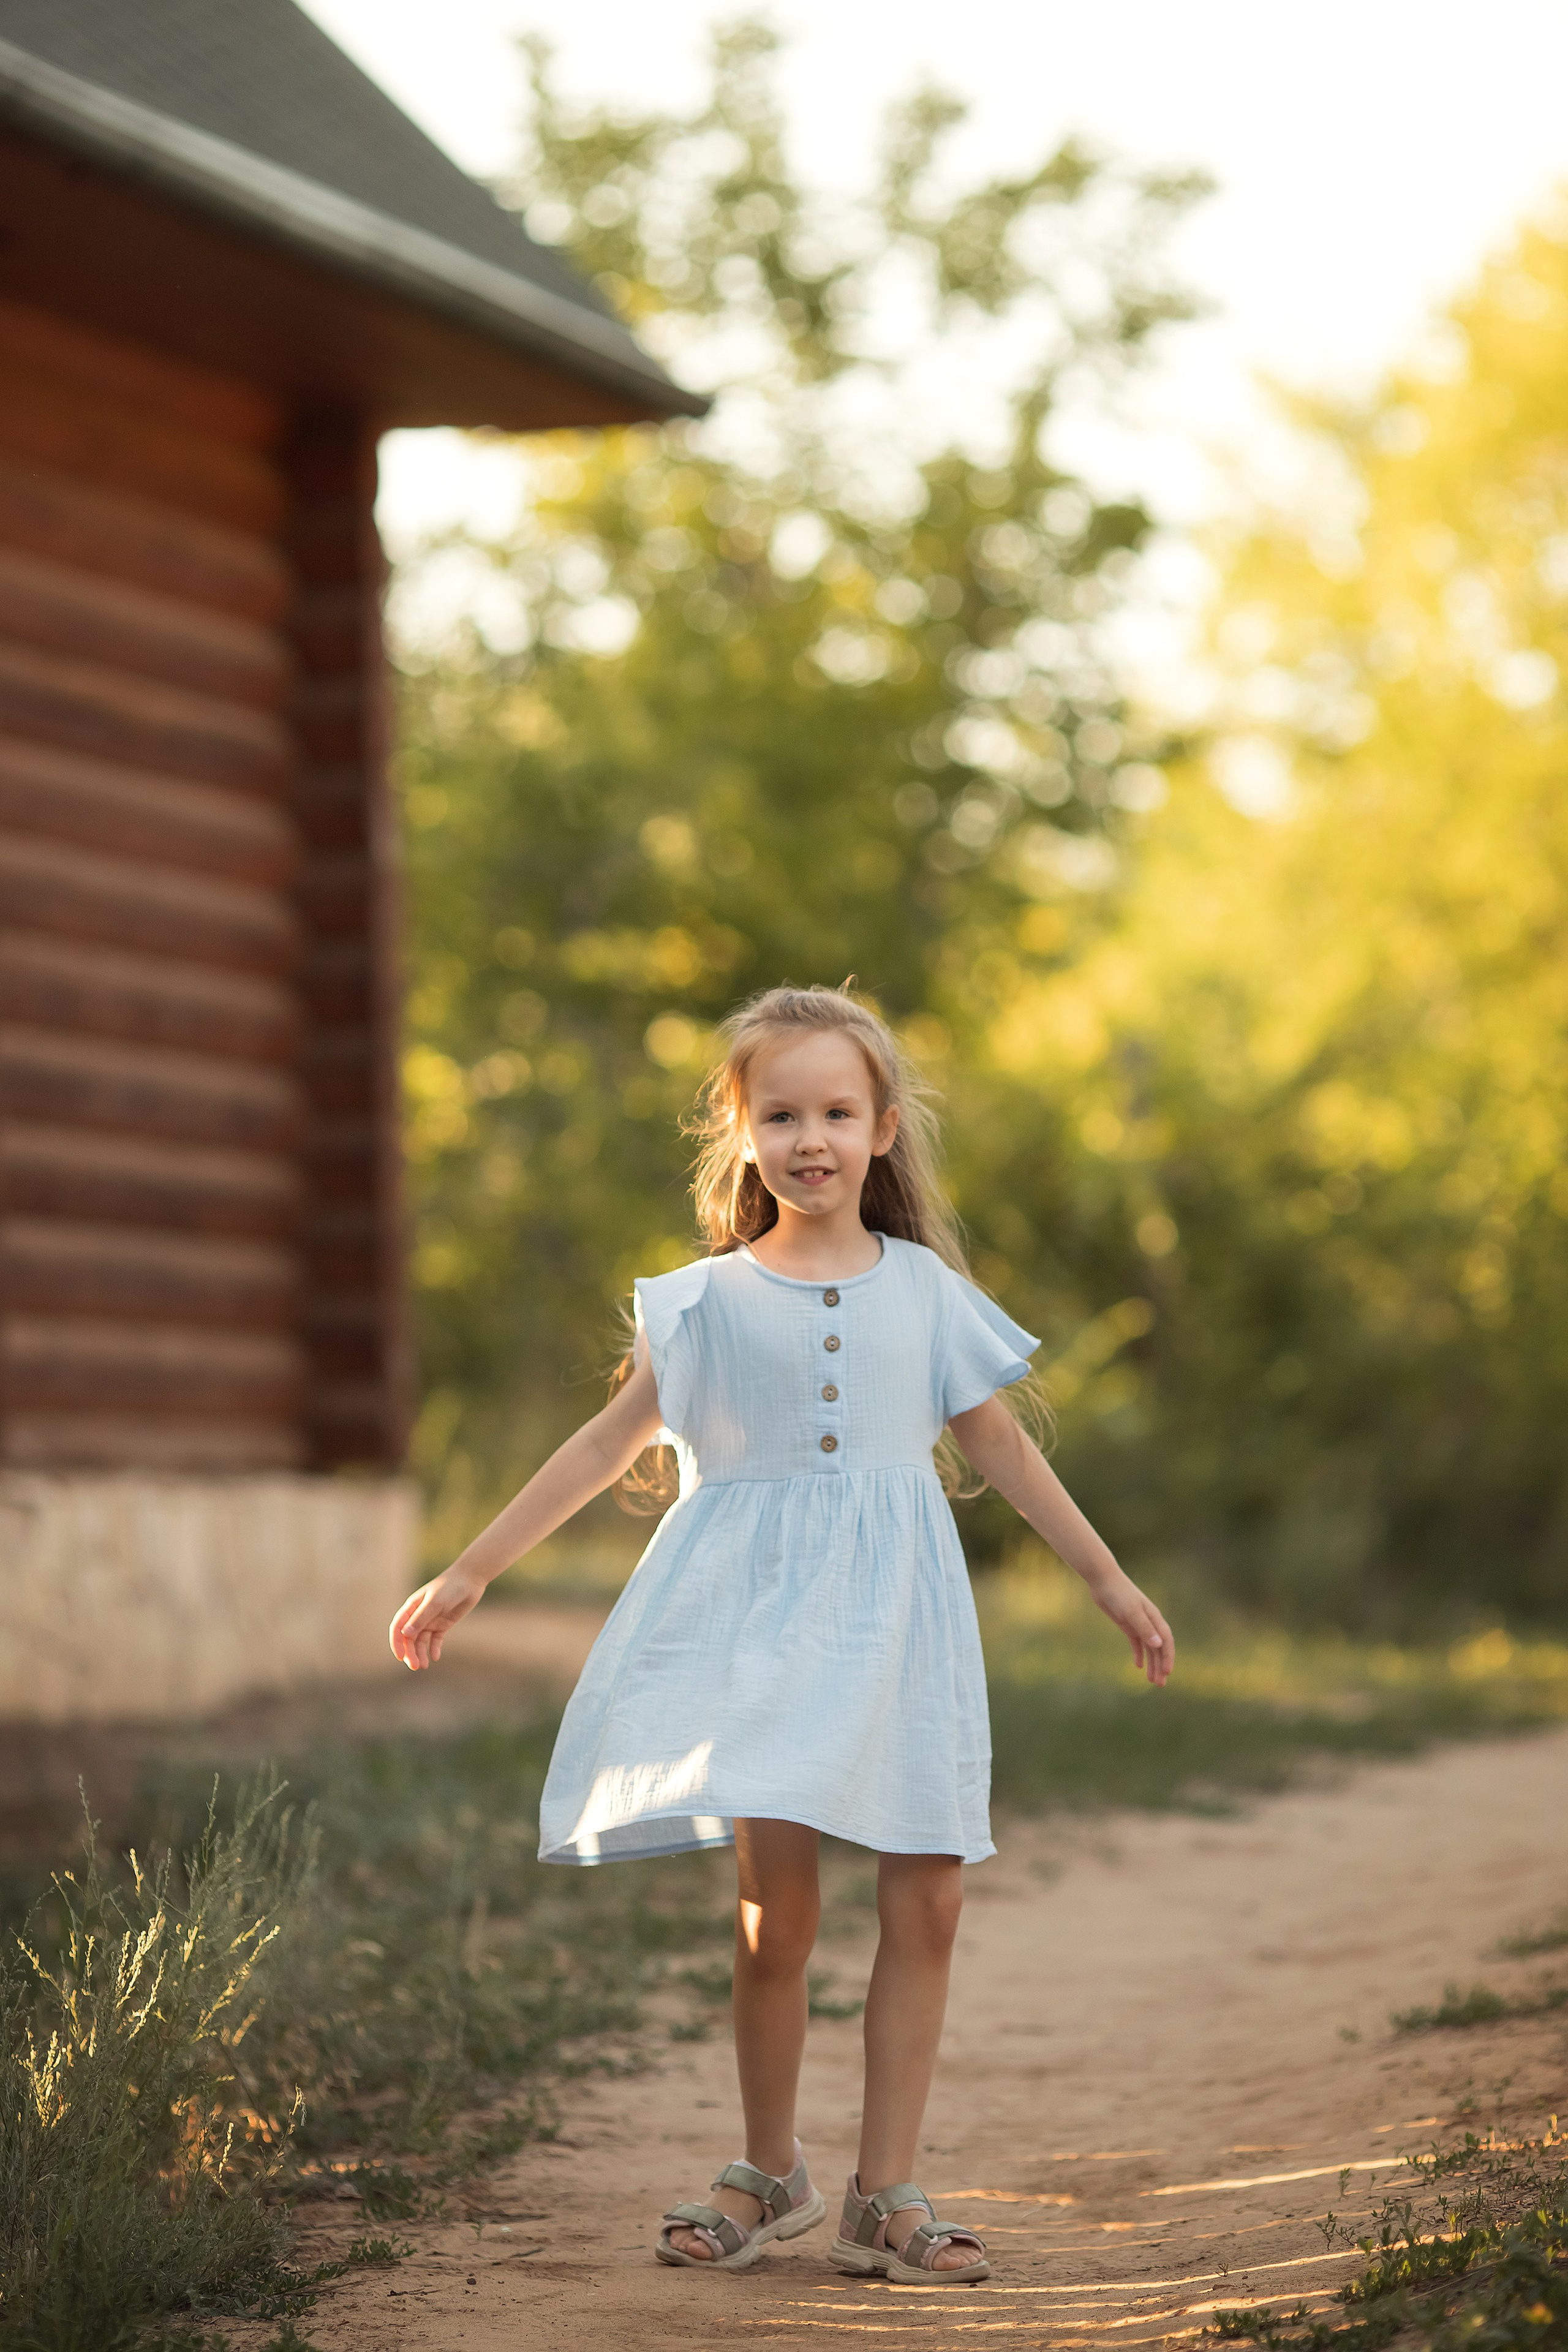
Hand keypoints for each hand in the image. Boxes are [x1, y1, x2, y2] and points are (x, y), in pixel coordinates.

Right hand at [389, 1565, 484, 1670]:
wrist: (470, 1580)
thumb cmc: (450, 1587)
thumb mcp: (435, 1602)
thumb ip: (421, 1618)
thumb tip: (405, 1633)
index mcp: (411, 1607)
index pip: (398, 1627)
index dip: (396, 1643)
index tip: (400, 1657)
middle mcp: (418, 1615)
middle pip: (409, 1638)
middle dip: (410, 1652)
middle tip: (415, 1666)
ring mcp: (431, 1620)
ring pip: (421, 1641)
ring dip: (420, 1653)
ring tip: (424, 1666)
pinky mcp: (443, 1624)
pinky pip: (435, 1640)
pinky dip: (434, 1648)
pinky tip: (436, 1656)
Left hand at [1089, 1570, 1173, 1685]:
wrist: (1103, 1580)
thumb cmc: (1119, 1594)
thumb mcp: (1131, 1612)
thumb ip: (1144, 1628)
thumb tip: (1158, 1644)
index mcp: (1154, 1618)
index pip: (1166, 1641)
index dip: (1168, 1657)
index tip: (1167, 1673)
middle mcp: (1149, 1622)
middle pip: (1158, 1648)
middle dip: (1160, 1666)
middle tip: (1160, 1685)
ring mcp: (1138, 1624)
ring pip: (1149, 1648)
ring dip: (1151, 1664)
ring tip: (1151, 1681)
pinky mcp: (1127, 1624)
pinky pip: (1136, 1643)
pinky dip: (1138, 1654)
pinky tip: (1138, 1666)